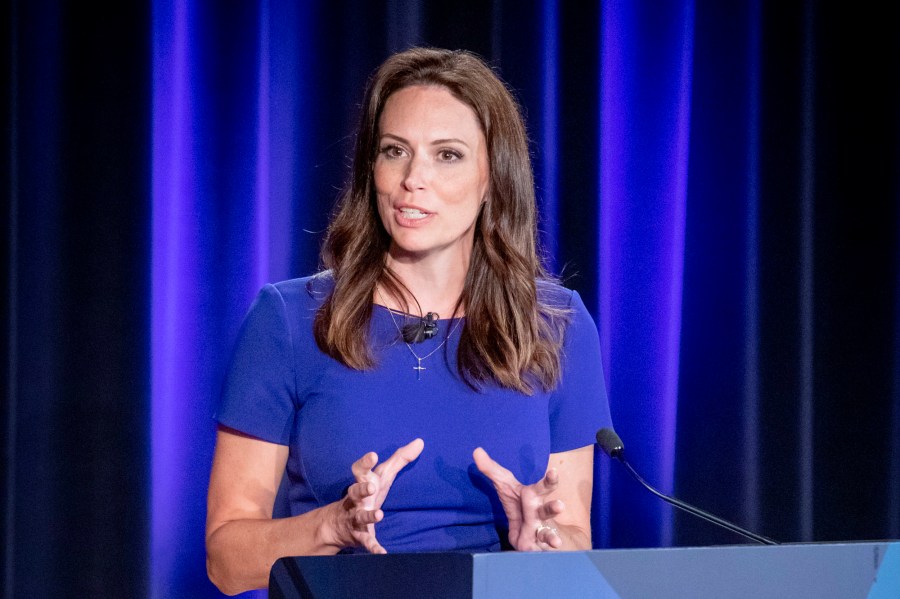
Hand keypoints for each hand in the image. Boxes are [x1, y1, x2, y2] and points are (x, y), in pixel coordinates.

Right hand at [323, 438, 423, 553]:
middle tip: (370, 486)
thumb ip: (400, 459)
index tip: (372, 455)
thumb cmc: (366, 494)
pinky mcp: (360, 536)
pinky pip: (367, 541)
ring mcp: (355, 518)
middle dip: (361, 488)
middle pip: (355, 491)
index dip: (365, 463)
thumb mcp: (381, 476)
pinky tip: (382, 553)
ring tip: (379, 515)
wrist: (337, 524)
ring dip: (368, 516)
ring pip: (359, 516)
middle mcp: (355, 500)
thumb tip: (420, 441)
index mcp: (362, 483)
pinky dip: (374, 547)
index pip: (359, 471)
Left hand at [473, 447, 564, 550]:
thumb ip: (492, 470)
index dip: (549, 480)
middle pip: (547, 510)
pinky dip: (540, 556)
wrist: (540, 532)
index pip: (542, 486)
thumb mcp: (506, 487)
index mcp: (532, 497)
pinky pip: (539, 552)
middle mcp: (540, 513)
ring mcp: (542, 531)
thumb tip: (476, 450)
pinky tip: (542, 560)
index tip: (554, 471)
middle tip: (560, 505)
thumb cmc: (521, 505)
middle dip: (553, 508)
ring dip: (551, 536)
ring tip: (556, 541)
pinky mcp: (537, 548)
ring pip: (547, 533)